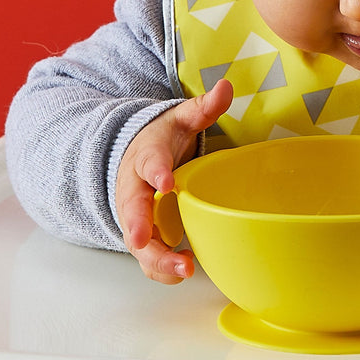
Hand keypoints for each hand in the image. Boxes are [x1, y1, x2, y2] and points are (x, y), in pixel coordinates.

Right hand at [116, 79, 232, 283]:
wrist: (134, 157)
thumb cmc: (162, 141)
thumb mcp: (181, 119)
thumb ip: (203, 107)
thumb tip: (226, 86)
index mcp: (145, 158)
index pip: (148, 163)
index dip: (156, 173)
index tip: (166, 183)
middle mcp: (134, 191)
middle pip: (133, 211)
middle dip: (140, 227)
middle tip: (147, 241)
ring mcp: (137, 217)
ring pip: (140, 242)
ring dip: (156, 258)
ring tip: (183, 268)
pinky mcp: (145, 236)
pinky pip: (150, 256)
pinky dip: (162, 267)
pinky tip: (184, 273)